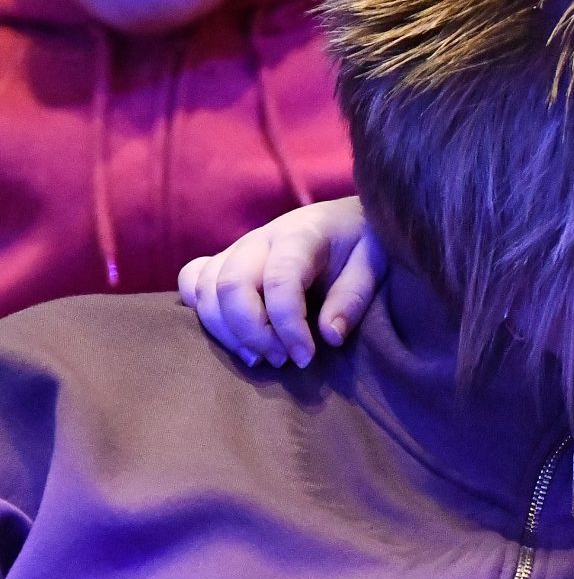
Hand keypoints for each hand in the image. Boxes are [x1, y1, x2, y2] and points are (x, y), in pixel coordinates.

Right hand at [177, 196, 379, 367]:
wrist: (347, 218)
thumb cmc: (364, 242)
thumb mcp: (374, 264)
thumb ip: (352, 298)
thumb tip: (328, 336)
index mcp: (300, 234)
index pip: (280, 280)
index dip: (289, 326)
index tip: (305, 357)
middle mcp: (261, 238)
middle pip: (230, 285)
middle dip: (252, 333)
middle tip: (282, 360)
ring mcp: (237, 249)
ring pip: (205, 288)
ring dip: (227, 331)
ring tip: (262, 358)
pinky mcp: (225, 261)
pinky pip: (193, 282)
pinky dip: (202, 313)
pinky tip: (234, 338)